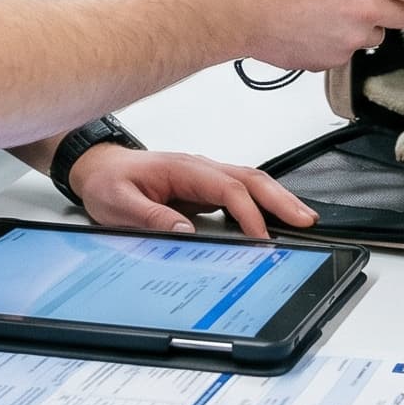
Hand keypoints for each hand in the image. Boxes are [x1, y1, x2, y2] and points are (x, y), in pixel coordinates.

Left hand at [68, 146, 316, 237]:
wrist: (98, 168)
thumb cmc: (108, 181)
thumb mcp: (119, 204)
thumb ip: (150, 217)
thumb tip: (184, 231)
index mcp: (182, 168)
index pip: (226, 187)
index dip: (247, 212)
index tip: (260, 237)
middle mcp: (199, 168)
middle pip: (250, 177)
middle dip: (280, 198)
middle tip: (304, 219)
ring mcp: (205, 176)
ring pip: (251, 181)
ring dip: (278, 198)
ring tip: (302, 217)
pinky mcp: (205, 187)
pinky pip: (242, 191)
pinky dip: (264, 201)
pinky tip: (277, 215)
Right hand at [228, 0, 403, 74]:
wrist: (241, 9)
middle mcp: (365, 10)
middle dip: (392, 3)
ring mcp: (351, 39)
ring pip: (376, 35)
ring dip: (365, 23)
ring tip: (333, 7)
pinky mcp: (334, 59)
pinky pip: (349, 50)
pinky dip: (339, 40)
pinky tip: (316, 23)